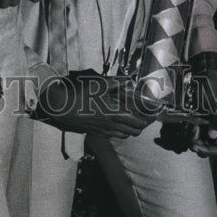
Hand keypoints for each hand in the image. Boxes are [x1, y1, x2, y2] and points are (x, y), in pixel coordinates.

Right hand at [36, 72, 155, 139]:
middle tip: (145, 116)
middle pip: (134, 132)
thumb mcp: (100, 84)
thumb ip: (117, 82)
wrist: (62, 108)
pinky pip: (113, 135)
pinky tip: (116, 121)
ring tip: (132, 119)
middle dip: (142, 125)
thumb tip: (129, 80)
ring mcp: (103, 131)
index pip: (139, 123)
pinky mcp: (96, 132)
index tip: (154, 114)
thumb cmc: (81, 94)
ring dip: (131, 129)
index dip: (149, 119)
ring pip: (124, 135)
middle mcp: (112, 126)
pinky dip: (120, 131)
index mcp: (115, 115)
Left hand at [189, 66, 216, 157]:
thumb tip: (214, 136)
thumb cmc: (210, 87)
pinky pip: (192, 132)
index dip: (206, 150)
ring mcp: (207, 124)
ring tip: (187, 127)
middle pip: (207, 146)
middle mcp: (216, 127)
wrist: (203, 73)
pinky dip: (186, 131)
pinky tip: (184, 125)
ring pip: (198, 140)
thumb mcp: (213, 103)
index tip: (194, 145)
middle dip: (197, 144)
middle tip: (189, 135)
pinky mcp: (198, 119)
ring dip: (190, 137)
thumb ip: (216, 120)